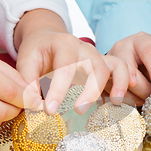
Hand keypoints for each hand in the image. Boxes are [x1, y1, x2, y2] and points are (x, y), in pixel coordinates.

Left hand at [14, 9, 128, 114]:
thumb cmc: (37, 52)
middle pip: (95, 67)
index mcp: (64, 43)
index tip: (49, 111)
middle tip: (78, 110)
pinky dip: (124, 82)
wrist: (47, 39)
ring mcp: (98, 56)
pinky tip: (121, 98)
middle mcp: (85, 48)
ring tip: (113, 103)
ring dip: (115, 85)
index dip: (58, 90)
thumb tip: (35, 105)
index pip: (65, 67)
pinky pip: (121, 69)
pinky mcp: (105, 65)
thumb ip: (28, 83)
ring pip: (113, 67)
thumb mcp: (25, 62)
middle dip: (90, 90)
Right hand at [107, 32, 150, 104]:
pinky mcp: (102, 74)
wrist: (132, 58)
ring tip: (144, 101)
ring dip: (133, 96)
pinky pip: (109, 90)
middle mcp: (122, 47)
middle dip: (143, 87)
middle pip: (129, 66)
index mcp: (141, 41)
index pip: (149, 51)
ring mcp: (109, 60)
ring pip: (117, 79)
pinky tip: (133, 101)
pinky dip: (123, 99)